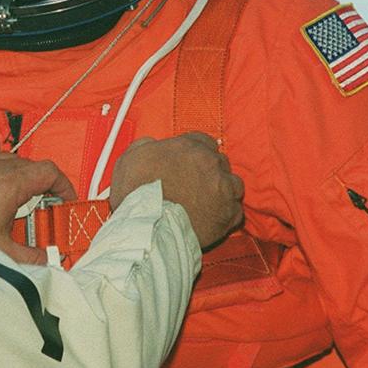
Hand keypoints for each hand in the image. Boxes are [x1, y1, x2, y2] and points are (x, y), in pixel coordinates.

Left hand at [0, 131, 75, 264]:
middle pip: (31, 166)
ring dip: (19, 175)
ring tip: (17, 199)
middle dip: (42, 187)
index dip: (64, 184)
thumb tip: (47, 260)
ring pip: (9, 157)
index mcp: (8, 184)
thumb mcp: (1, 253)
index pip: (49, 171)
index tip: (66, 199)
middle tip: (42, 211)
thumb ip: (31, 257)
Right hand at [109, 132, 243, 248]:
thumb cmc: (137, 193)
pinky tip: (213, 217)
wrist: (148, 227)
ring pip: (234, 185)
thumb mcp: (130, 157)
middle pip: (220, 161)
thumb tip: (152, 144)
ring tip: (207, 201)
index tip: (188, 162)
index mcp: (189, 147)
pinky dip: (227, 214)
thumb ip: (146, 145)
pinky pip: (236, 211)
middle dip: (209, 171)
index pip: (202, 140)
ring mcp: (224, 190)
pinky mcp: (229, 216)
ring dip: (223, 190)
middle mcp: (211, 164)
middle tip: (194, 183)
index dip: (194, 152)